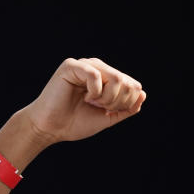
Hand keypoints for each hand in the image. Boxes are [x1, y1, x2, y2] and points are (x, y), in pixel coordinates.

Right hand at [22, 58, 146, 143]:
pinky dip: (95, 92)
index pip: (133, 85)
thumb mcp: (107, 117)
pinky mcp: (71, 66)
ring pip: (115, 77)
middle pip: (126, 81)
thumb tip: (142, 94)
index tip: (110, 111)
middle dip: (118, 102)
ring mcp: (85, 65)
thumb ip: (126, 108)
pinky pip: (96, 75)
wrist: (51, 129)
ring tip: (92, 102)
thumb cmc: (75, 123)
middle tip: (100, 107)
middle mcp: (98, 68)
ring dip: (107, 97)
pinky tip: (85, 97)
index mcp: (107, 78)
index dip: (128, 103)